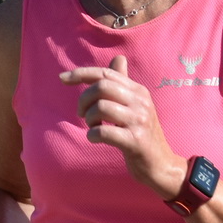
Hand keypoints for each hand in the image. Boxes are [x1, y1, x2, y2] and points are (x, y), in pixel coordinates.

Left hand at [59, 54, 186, 198]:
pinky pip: (104, 132)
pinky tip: (95, 139)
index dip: (81, 73)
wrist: (161, 164)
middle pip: (102, 87)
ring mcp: (139, 121)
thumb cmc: (141, 134)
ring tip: (93, 127)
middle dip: (83, 100)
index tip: (62, 78)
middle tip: (82, 114)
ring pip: (101, 107)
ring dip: (89, 119)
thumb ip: (124, 83)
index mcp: (138, 91)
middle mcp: (141, 102)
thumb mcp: (135, 105)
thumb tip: (119, 58)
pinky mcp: (135, 141)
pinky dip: (93, 135)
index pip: (106, 73)